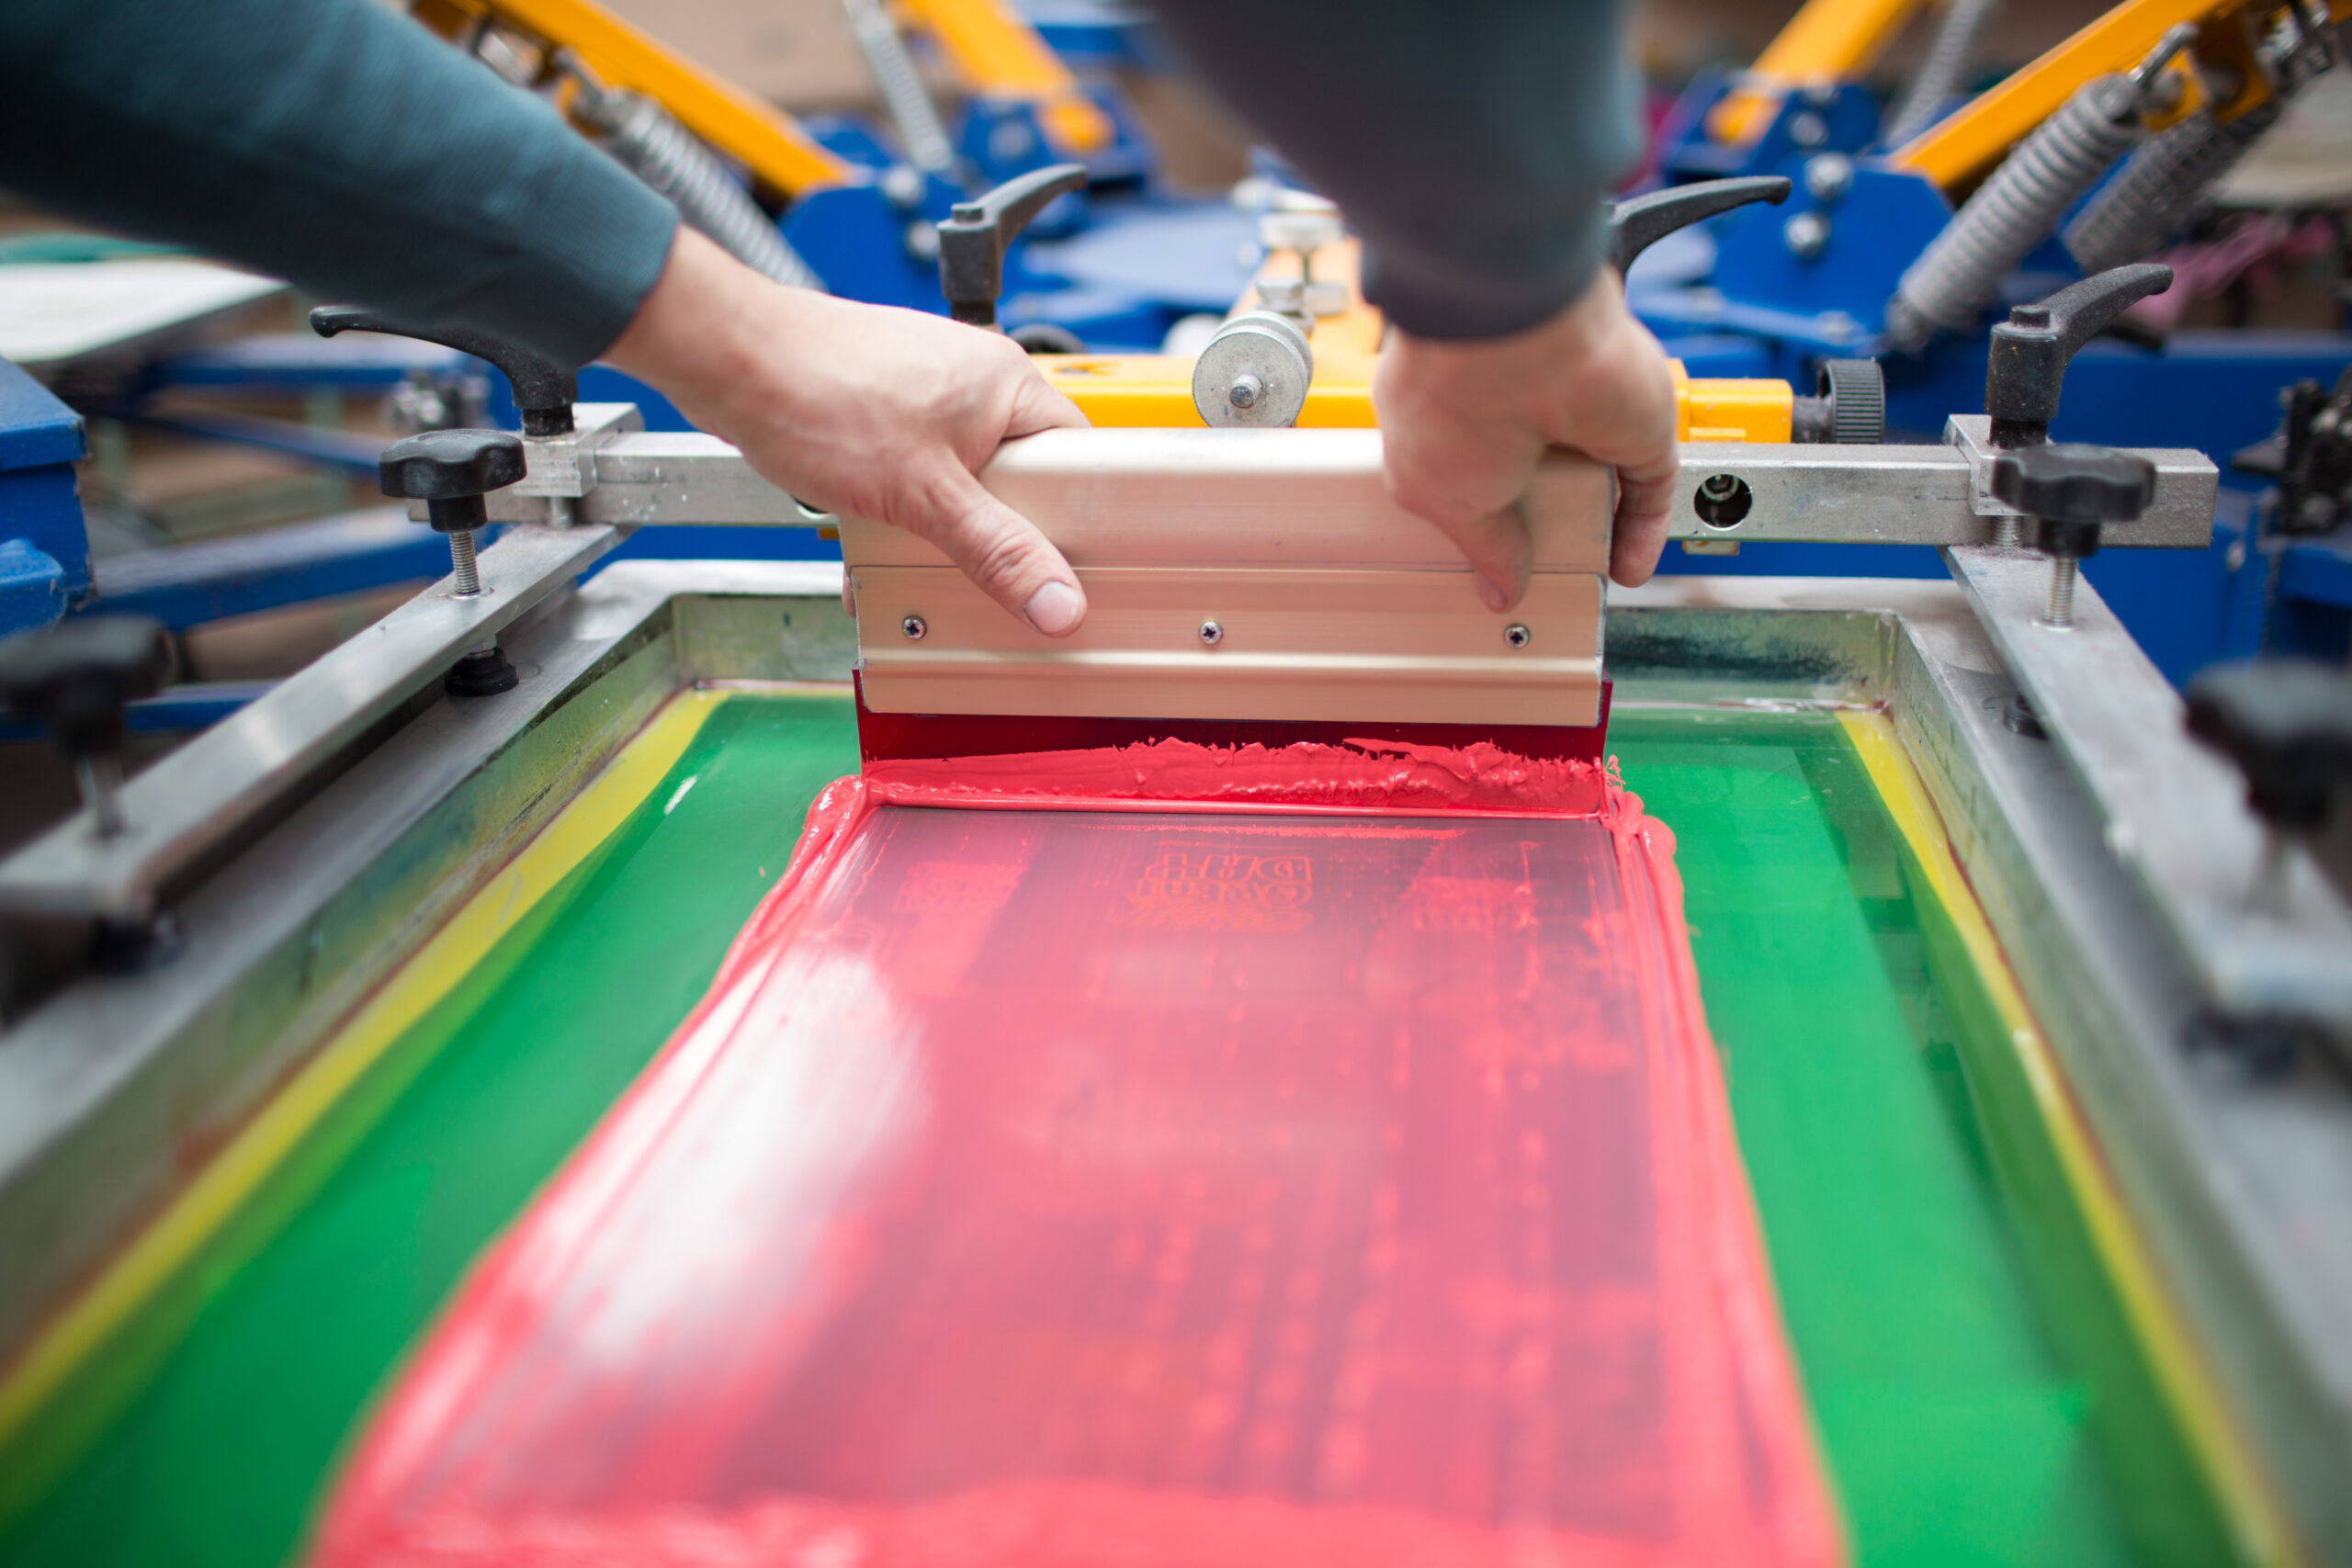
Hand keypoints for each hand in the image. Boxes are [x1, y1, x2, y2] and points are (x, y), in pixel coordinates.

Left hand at [606, 228, 1091, 633]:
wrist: (729, 362)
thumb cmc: (818, 393)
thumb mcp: (924, 495)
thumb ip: (997, 551)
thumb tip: (1058, 600)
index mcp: (1011, 383)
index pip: (1082, 460)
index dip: (1081, 520)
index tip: (1077, 569)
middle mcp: (978, 383)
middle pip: (1023, 482)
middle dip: (998, 536)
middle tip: (990, 571)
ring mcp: (931, 397)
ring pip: (966, 487)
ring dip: (942, 532)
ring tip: (919, 552)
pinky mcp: (890, 415)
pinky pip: (921, 479)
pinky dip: (905, 515)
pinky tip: (880, 539)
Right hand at [1374, 268, 1677, 600]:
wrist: (1523, 343)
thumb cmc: (1458, 394)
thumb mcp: (1438, 497)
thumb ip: (1479, 545)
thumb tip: (1499, 586)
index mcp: (1454, 409)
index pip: (1476, 470)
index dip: (1484, 516)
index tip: (1489, 559)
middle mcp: (1522, 407)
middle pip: (1541, 479)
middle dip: (1540, 524)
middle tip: (1531, 565)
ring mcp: (1583, 415)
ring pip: (1599, 484)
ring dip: (1594, 529)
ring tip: (1580, 570)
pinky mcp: (1638, 426)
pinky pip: (1651, 487)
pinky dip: (1645, 531)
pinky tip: (1630, 565)